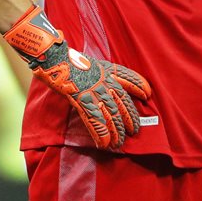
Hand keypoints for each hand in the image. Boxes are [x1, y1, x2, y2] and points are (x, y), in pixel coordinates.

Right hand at [4, 4, 151, 149]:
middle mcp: (103, 80)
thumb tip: (109, 79)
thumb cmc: (68, 60)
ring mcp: (93, 90)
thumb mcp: (90, 62)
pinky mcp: (81, 99)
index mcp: (106, 70)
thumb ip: (101, 71)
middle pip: (122, 102)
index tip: (148, 93)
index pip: (128, 77)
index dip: (139, 85)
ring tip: (119, 143)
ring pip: (110, 114)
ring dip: (116, 131)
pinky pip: (94, 119)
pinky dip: (100, 133)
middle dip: (130, 117)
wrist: (53, 56)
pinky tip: (104, 144)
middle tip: (135, 130)